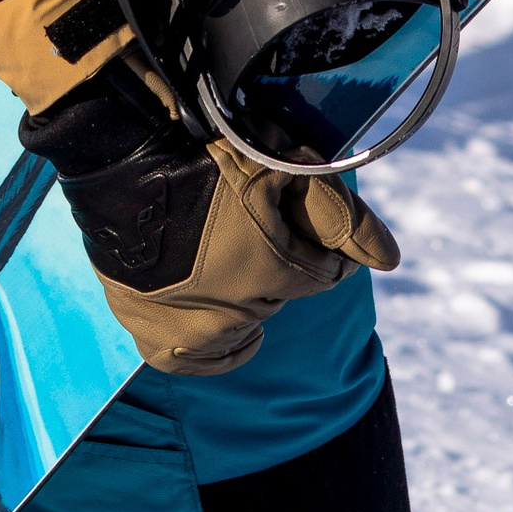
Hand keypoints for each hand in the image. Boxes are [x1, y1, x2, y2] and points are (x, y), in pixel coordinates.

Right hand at [19, 61, 399, 375]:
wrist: (119, 159)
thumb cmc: (204, 153)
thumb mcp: (280, 168)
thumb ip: (338, 214)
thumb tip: (393, 260)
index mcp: (273, 269)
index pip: (325, 272)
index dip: (318, 240)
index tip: (296, 215)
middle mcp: (235, 313)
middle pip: (282, 296)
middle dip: (277, 263)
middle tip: (251, 224)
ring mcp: (192, 331)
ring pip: (242, 327)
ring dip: (244, 299)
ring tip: (227, 258)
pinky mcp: (153, 336)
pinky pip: (198, 359)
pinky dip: (213, 343)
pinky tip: (217, 315)